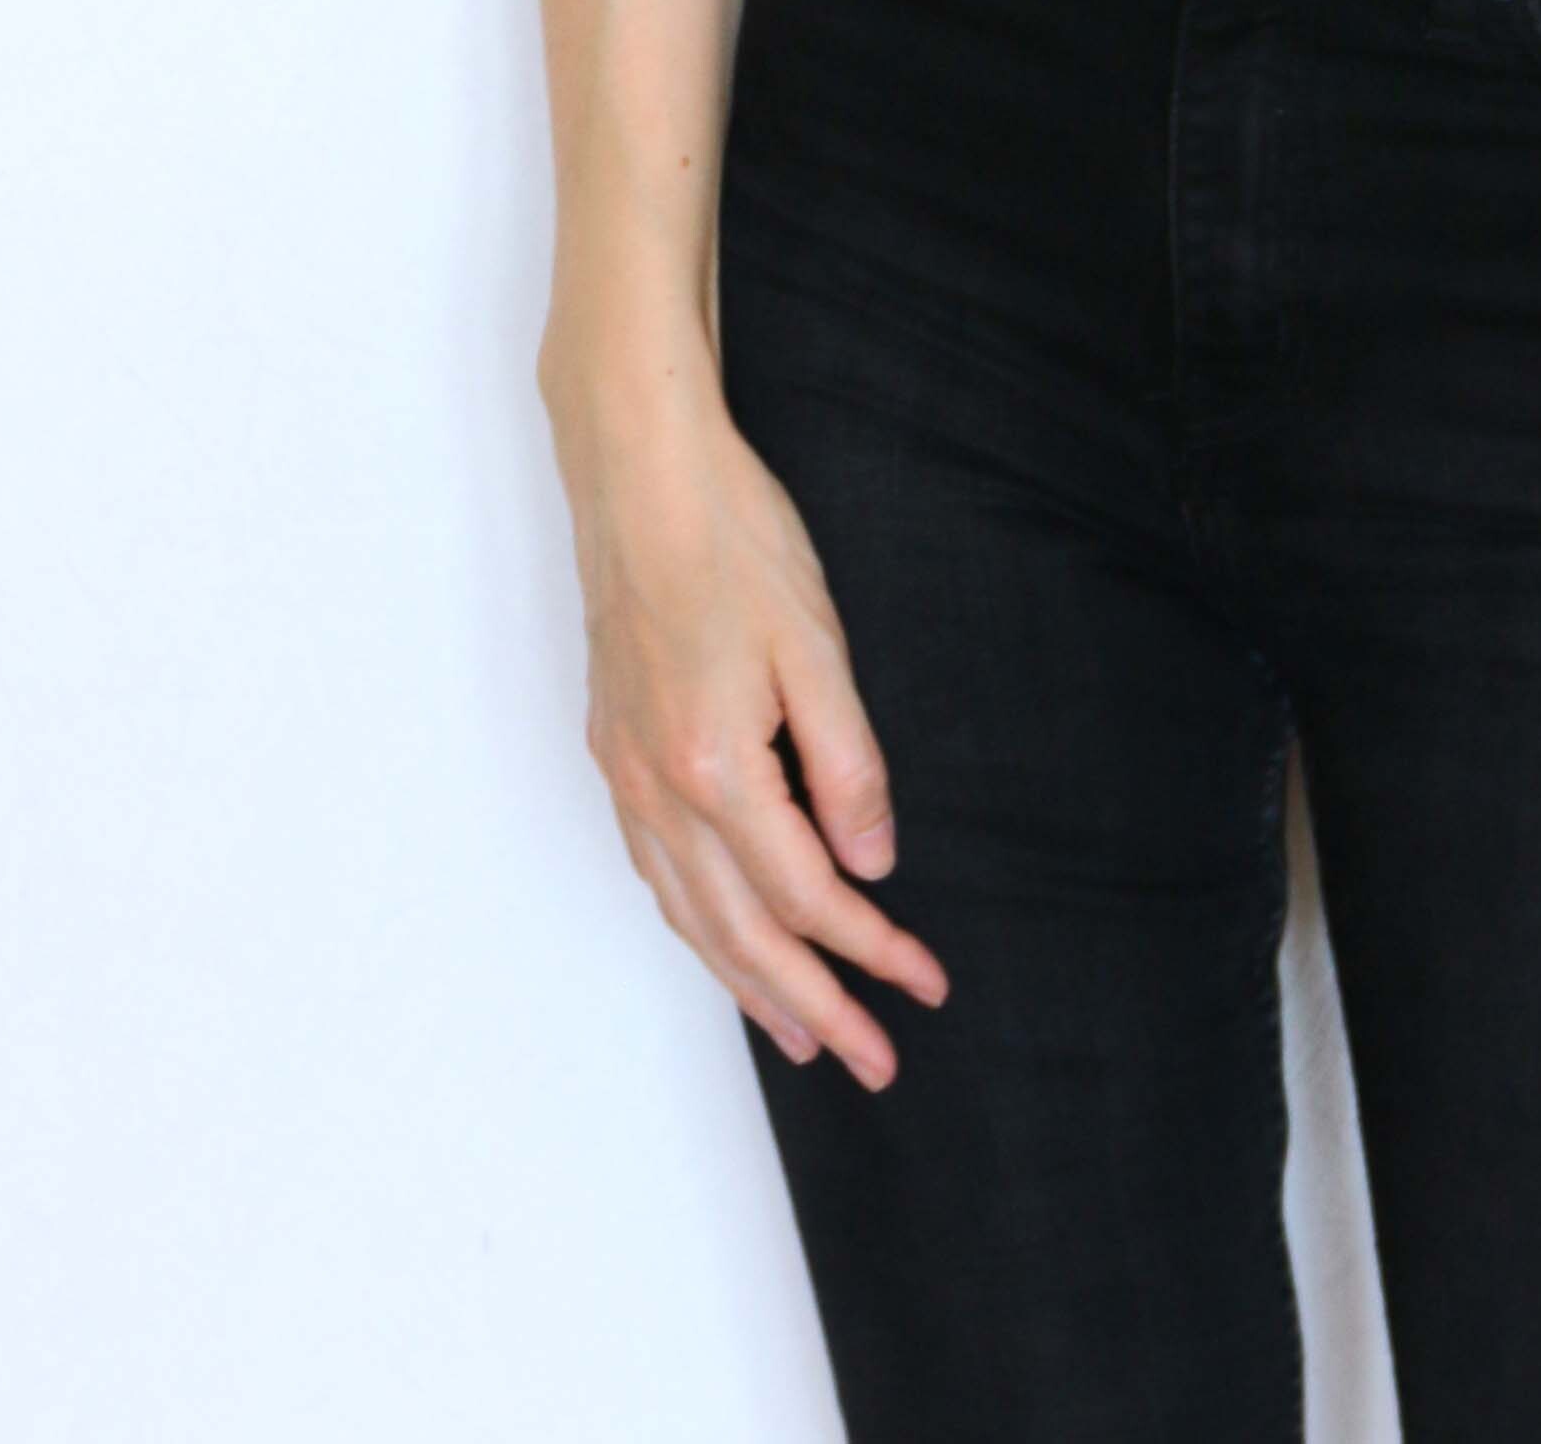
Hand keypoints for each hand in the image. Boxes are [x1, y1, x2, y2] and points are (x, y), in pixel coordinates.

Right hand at [548, 361, 949, 1084]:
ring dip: (749, 984)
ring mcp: (627, 776)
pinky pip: (657, 874)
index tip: (926, 986)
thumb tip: (874, 863)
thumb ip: (848, 765)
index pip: (810, 896)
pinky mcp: (614, 751)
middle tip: (874, 1064)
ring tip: (800, 1035)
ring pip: (692, 916)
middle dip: (816, 1004)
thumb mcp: (816, 646)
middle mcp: (660, 791)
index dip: (873, 950)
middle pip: (746, 932)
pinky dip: (697, 927)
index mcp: (717, 769)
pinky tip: (722, 939)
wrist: (640, 475)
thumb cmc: (733, 542)